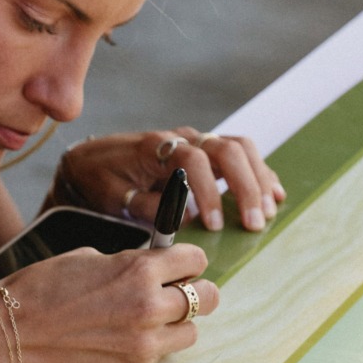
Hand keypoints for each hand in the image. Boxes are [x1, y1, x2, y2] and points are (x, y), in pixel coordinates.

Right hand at [0, 243, 218, 362]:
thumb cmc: (43, 288)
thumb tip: (153, 270)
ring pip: (190, 332)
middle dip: (195, 292)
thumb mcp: (91, 258)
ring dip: (176, 324)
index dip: (187, 261)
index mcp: (140, 270)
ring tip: (149, 320)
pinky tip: (123, 338)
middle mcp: (150, 307)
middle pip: (208, 299)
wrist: (11, 332)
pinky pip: (161, 355)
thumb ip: (130, 264)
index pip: (196, 260)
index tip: (178, 265)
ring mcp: (144, 344)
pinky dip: (151, 346)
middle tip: (176, 292)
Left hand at [51, 128, 285, 232]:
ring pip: (240, 148)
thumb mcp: (112, 196)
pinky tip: (273, 196)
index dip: (207, 193)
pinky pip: (241, 154)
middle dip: (245, 187)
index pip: (193, 161)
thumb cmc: (99, 179)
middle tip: (253, 223)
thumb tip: (180, 219)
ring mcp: (197, 141)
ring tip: (266, 212)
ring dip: (258, 179)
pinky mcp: (206, 151)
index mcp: (157, 146)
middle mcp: (182, 137)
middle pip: (227, 150)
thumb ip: (145, 206)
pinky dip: (259, 173)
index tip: (212, 225)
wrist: (89, 160)